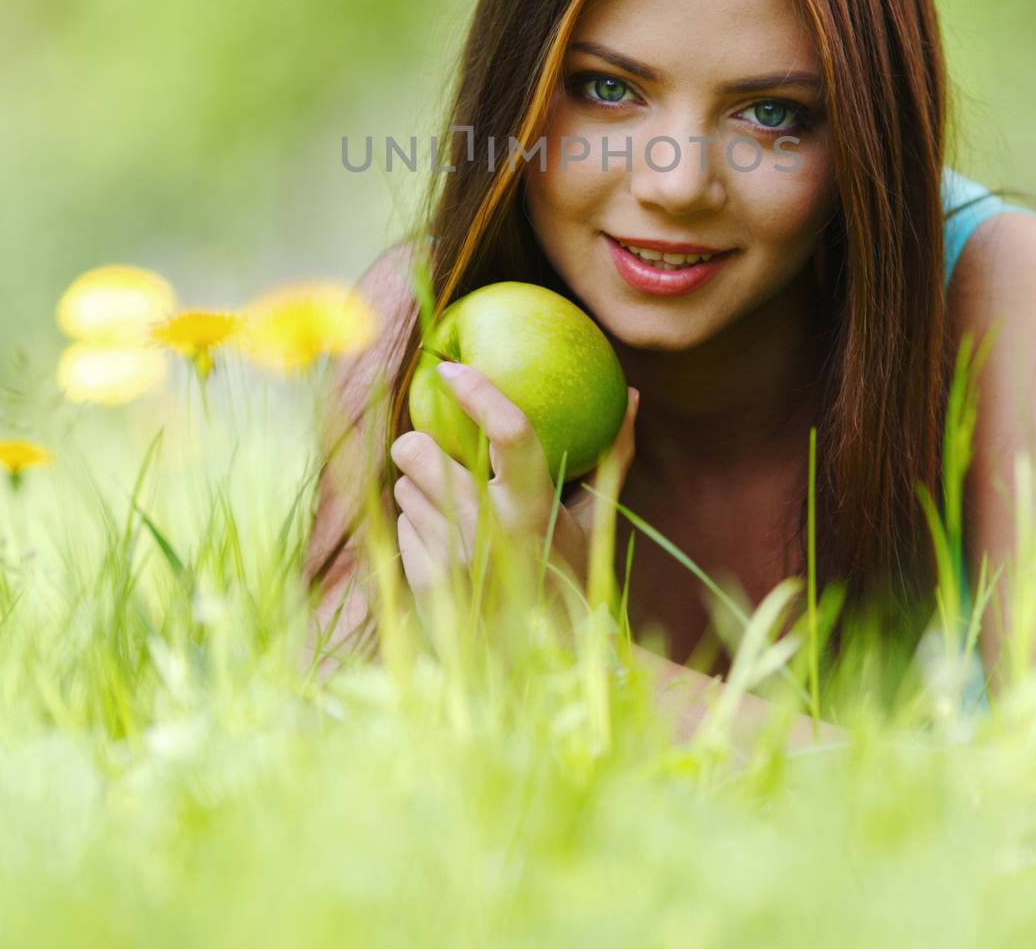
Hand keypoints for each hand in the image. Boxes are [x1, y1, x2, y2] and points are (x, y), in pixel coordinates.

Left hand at [389, 364, 638, 626]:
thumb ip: (612, 455)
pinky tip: (449, 547)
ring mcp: (451, 558)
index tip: (451, 369)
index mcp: (535, 508)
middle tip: (436, 449)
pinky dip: (421, 526)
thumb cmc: (572, 579)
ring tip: (456, 509)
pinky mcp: (423, 582)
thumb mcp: (594, 520)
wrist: (541, 665)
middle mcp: (488, 530)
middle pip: (418, 450)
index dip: (478, 391)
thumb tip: (632, 394)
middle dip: (421, 444)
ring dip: (422, 489)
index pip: (508, 431)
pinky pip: (403, 524)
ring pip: (404, 486)